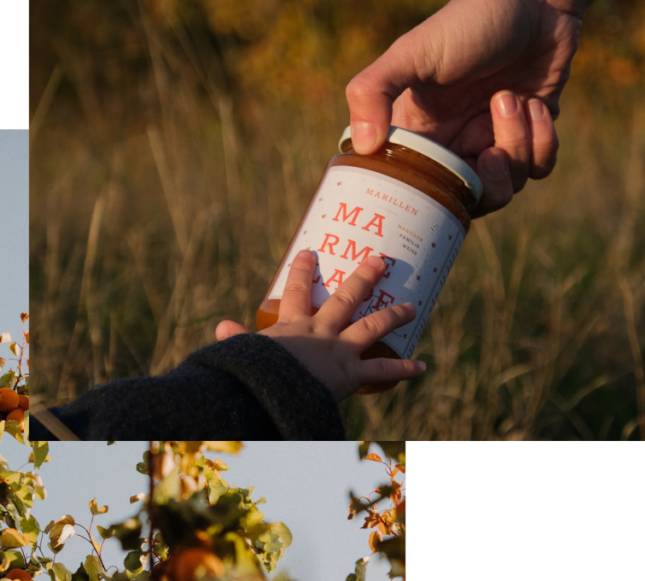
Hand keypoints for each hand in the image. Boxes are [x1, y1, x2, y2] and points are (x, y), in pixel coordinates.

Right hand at [214, 250, 425, 400]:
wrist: (271, 392)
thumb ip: (235, 339)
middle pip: (346, 298)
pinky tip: (422, 366)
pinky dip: (403, 369)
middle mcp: (321, 331)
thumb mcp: (241, 353)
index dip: (301, 270)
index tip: (309, 252)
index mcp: (292, 325)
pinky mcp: (352, 374)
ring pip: (372, 326)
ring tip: (412, 307)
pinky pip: (382, 371)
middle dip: (363, 277)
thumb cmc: (253, 374)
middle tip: (378, 261)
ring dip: (393, 315)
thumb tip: (222, 325)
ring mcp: (339, 351)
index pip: (295, 291)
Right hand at [346, 0, 569, 215]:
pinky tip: (535, 104)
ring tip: (510, 99)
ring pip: (508, 187)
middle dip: (486, 185)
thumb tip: (363, 146)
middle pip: (466, 201)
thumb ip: (373, 91)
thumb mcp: (411, 52)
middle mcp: (454, 143)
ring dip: (517, 145)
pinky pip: (538, 168)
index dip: (425, 204)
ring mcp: (492, 140)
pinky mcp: (530, 134)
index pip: (412, 190)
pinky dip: (542, 142)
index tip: (439, 197)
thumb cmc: (467, 21)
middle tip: (490, 153)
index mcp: (417, 133)